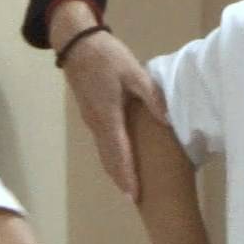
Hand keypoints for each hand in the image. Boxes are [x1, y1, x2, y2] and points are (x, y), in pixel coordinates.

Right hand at [51, 0, 167, 199]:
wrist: (77, 43)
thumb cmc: (107, 57)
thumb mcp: (133, 72)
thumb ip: (150, 96)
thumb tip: (166, 120)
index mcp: (108, 114)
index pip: (119, 152)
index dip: (127, 174)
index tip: (133, 195)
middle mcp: (97, 123)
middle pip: (109, 158)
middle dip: (121, 179)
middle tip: (134, 199)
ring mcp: (91, 119)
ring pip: (104, 151)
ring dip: (115, 169)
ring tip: (128, 186)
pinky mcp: (90, 113)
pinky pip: (102, 142)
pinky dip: (111, 156)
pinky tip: (120, 159)